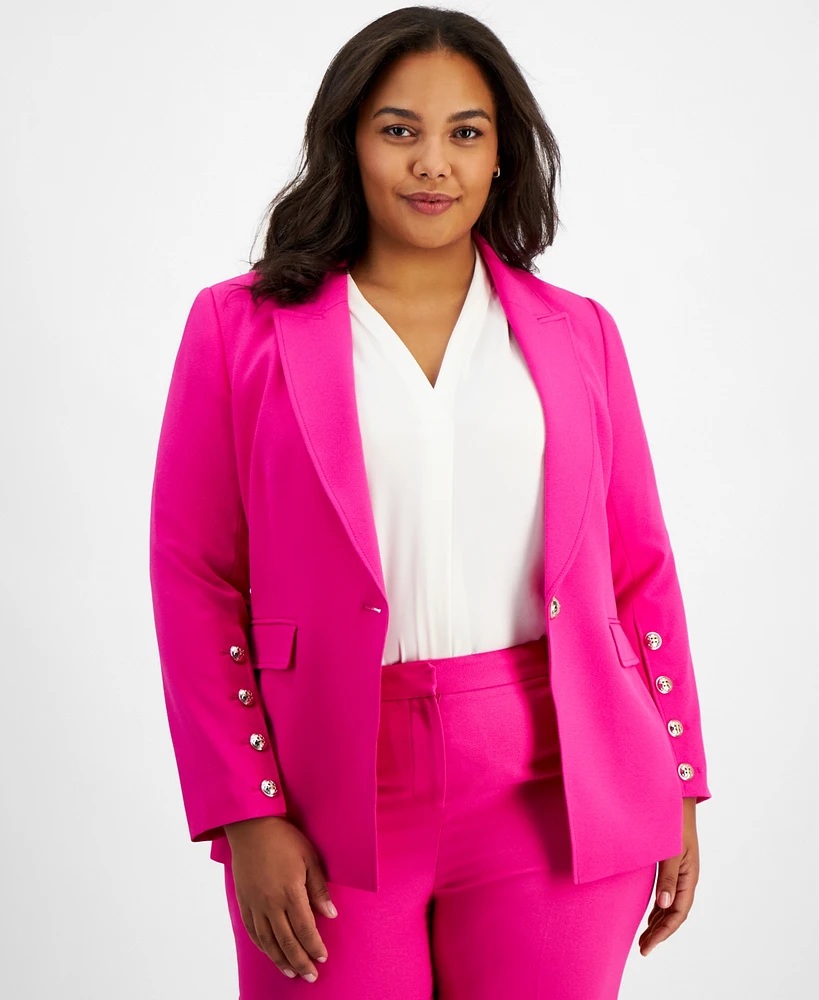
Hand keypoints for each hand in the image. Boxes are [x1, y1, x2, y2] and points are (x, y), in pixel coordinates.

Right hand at [224, 815, 338, 981]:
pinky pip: (252, 931)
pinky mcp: (243, 901)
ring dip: (281, 959)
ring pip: (268, 941)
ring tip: (292, 972)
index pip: (305, 928)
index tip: (322, 957)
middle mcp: (270, 903)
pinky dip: (262, 946)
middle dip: (300, 961)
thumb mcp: (309, 857)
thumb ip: (319, 888)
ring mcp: (254, 904)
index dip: (314, 946)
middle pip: (286, 941)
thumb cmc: (283, 838)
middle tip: (311, 976)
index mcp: (289, 892)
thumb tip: (330, 914)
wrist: (251, 826)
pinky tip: (270, 953)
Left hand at [639, 797, 699, 956]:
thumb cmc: (674, 820)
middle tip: (642, 949)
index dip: (662, 933)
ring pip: (670, 904)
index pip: (677, 914)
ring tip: (644, 937)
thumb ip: (668, 877)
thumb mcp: (672, 849)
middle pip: (674, 913)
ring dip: (658, 922)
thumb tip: (663, 906)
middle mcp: (686, 876)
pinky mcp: (672, 862)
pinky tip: (650, 912)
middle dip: (659, 933)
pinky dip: (658, 907)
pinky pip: (666, 891)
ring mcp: (680, 870)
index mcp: (689, 876)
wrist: (677, 795)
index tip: (647, 947)